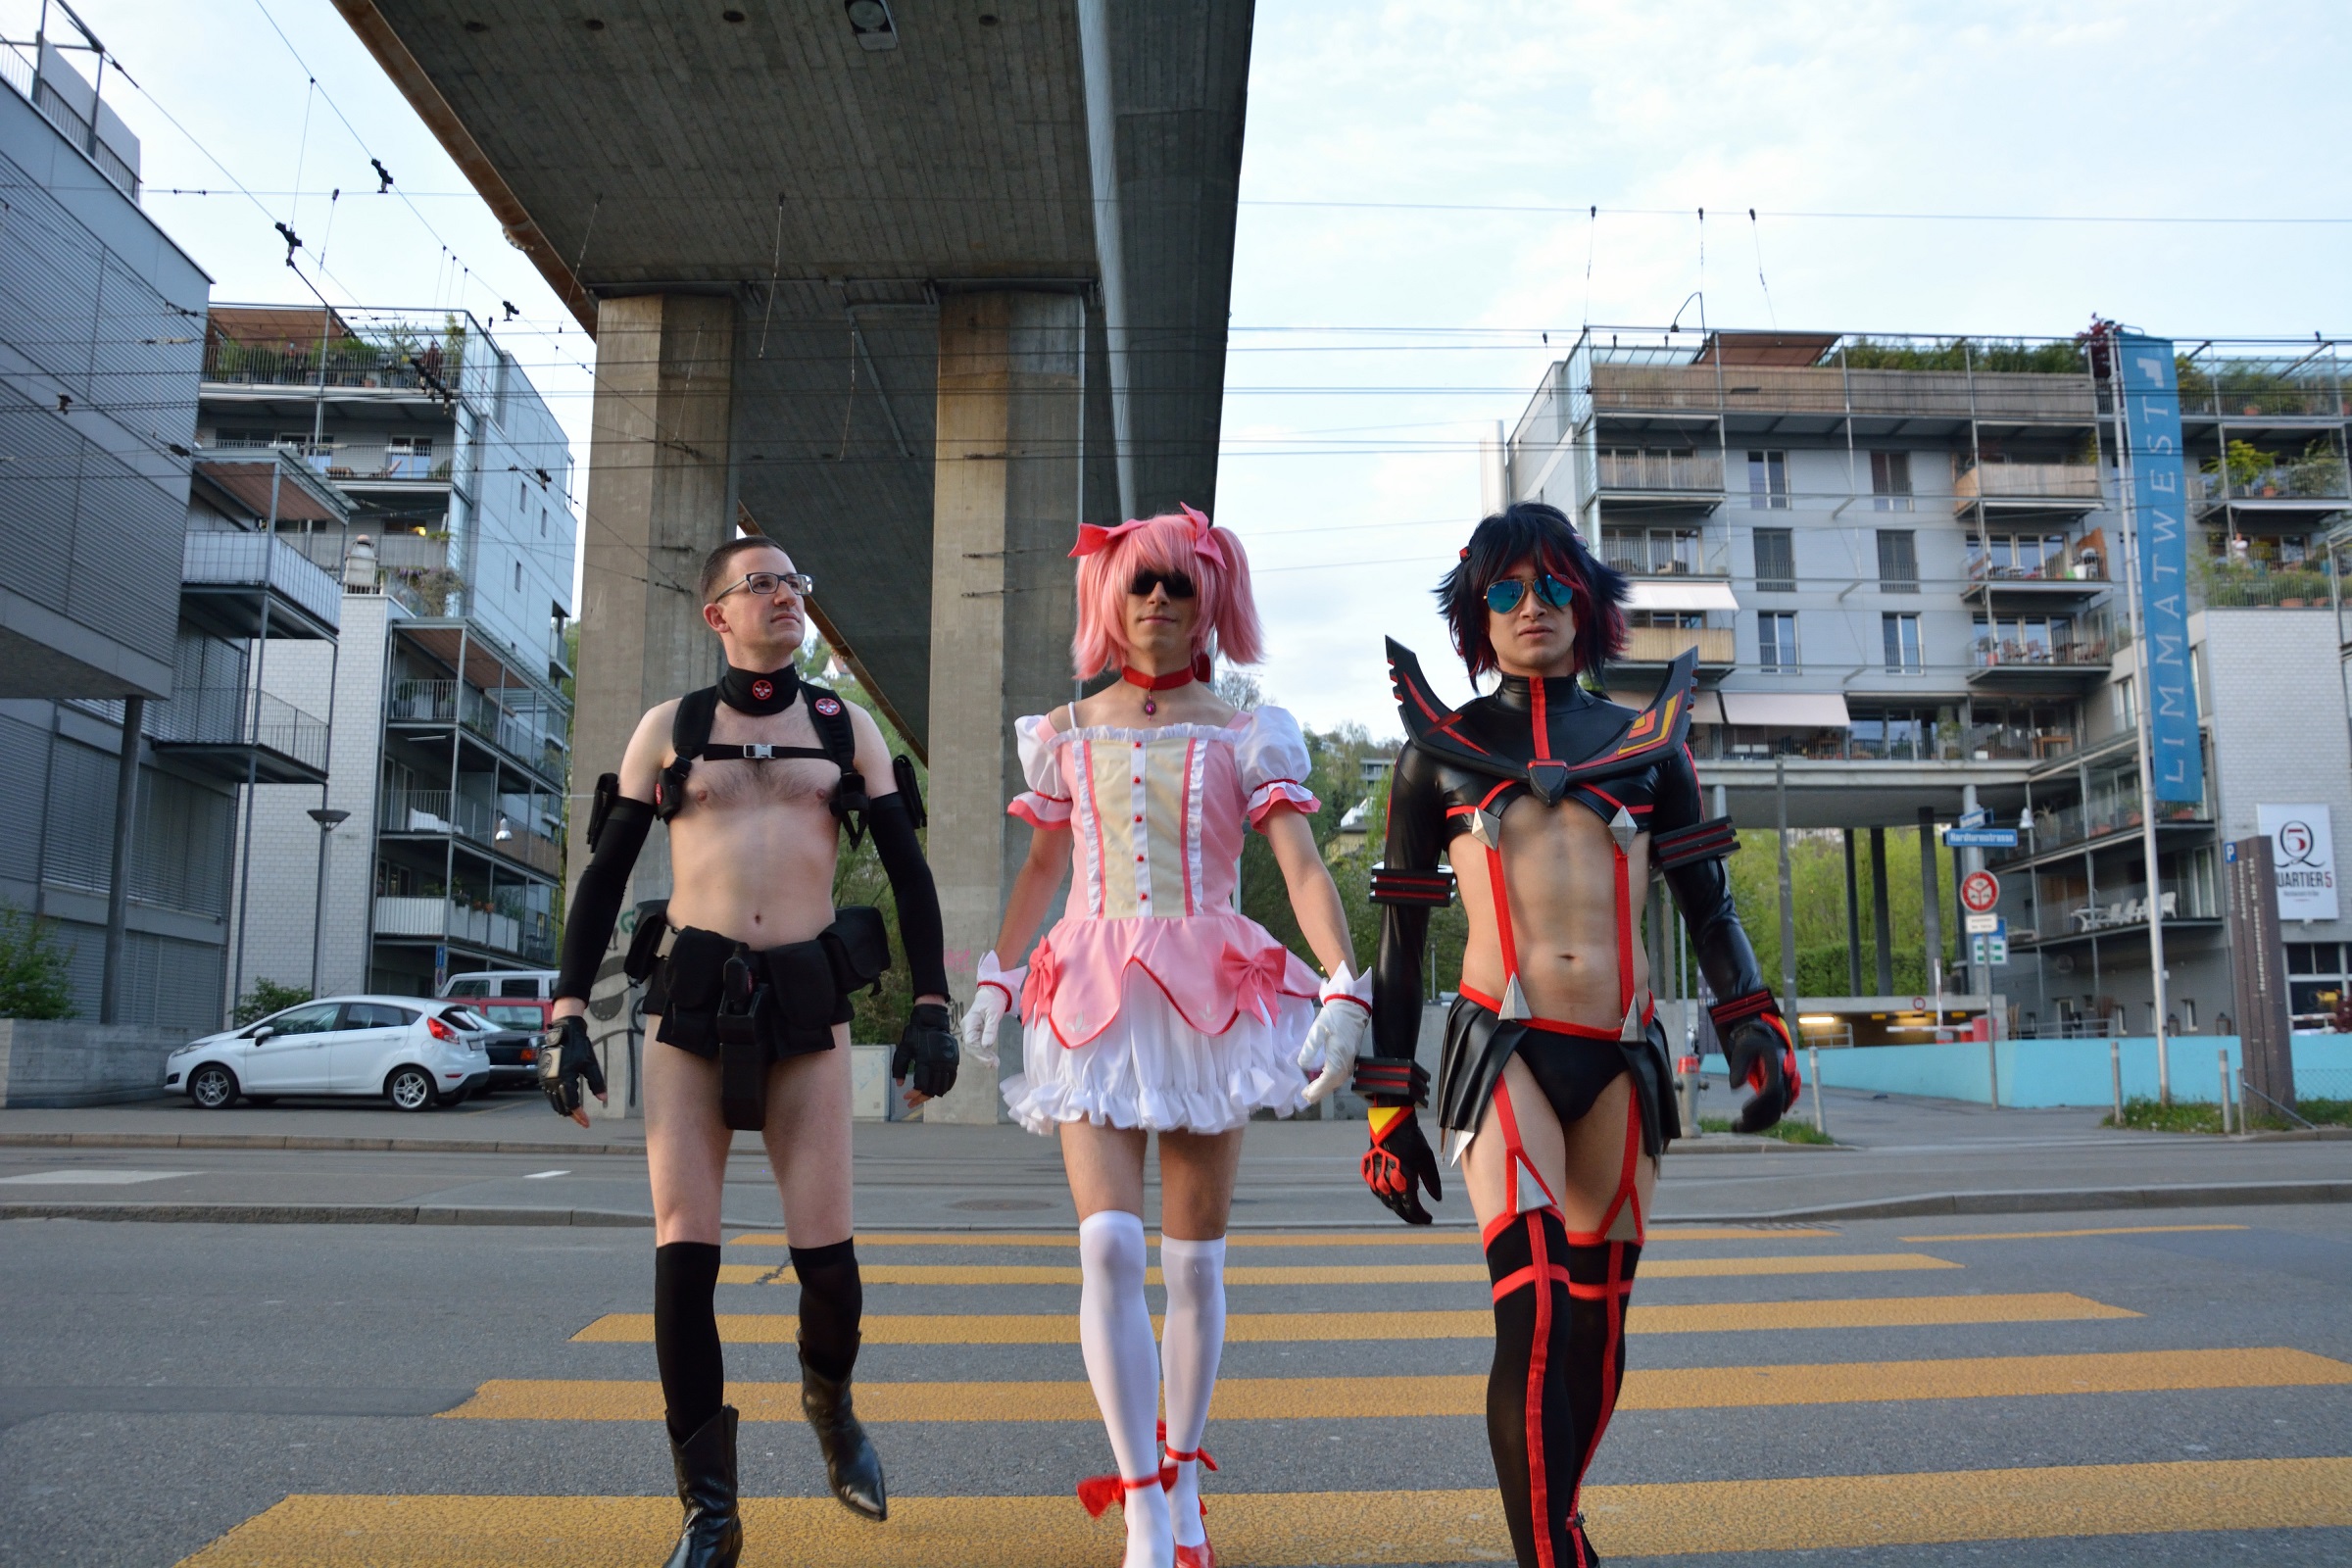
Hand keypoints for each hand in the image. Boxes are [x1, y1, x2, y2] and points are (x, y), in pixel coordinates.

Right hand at [538, 1015, 605, 1127]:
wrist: (563, 1032)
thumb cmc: (579, 1047)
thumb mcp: (590, 1065)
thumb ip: (596, 1083)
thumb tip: (603, 1099)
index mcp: (564, 1080)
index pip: (571, 1104)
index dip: (579, 1115)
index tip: (587, 1123)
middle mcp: (552, 1082)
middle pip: (561, 1106)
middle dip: (572, 1115)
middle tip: (583, 1121)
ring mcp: (545, 1079)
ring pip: (553, 1101)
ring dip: (563, 1109)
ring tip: (574, 1114)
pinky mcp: (543, 1075)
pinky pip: (549, 1094)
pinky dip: (557, 1101)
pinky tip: (564, 1102)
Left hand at [894, 1001, 959, 1103]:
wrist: (932, 1021)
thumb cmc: (915, 1035)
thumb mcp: (903, 1049)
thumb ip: (899, 1068)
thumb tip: (899, 1085)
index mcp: (925, 1062)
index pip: (921, 1085)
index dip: (913, 1094)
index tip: (906, 1097)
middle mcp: (938, 1065)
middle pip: (932, 1089)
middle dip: (921, 1098)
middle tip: (912, 1102)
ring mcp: (948, 1064)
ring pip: (942, 1087)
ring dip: (932, 1095)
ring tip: (923, 1097)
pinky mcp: (954, 1062)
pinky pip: (951, 1080)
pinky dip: (944, 1088)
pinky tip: (937, 1090)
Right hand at [961, 951, 1024, 1070]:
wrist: (993, 992)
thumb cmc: (993, 1001)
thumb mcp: (994, 1014)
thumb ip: (991, 1029)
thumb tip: (987, 1046)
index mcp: (969, 1023)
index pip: (971, 1043)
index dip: (980, 1053)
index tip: (991, 1061)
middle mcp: (967, 1028)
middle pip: (971, 1047)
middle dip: (982, 1057)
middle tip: (995, 1064)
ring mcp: (970, 1030)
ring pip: (974, 1048)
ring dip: (984, 1056)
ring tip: (995, 1063)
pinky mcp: (975, 1032)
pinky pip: (977, 1045)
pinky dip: (985, 1052)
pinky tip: (992, 1058)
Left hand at [1297, 964, 1371, 1103]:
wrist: (1351, 1008)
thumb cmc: (1334, 1017)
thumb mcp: (1318, 1030)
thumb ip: (1310, 1048)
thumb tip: (1302, 1065)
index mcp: (1338, 1057)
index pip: (1328, 1079)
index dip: (1317, 1089)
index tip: (1306, 1095)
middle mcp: (1346, 1062)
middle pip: (1333, 1083)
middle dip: (1319, 1092)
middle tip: (1305, 1096)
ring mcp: (1349, 1061)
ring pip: (1337, 1081)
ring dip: (1325, 1088)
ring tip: (1311, 1091)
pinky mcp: (1350, 1058)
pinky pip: (1340, 1075)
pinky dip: (1331, 1081)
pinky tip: (1323, 1081)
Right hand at [1361, 1105, 1441, 1224]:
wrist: (1390, 1123)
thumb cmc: (1412, 1140)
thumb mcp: (1427, 1159)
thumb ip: (1432, 1181)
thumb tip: (1437, 1199)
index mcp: (1403, 1181)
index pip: (1412, 1208)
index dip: (1420, 1217)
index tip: (1429, 1219)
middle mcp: (1387, 1183)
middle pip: (1398, 1209)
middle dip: (1410, 1217)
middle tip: (1420, 1219)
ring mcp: (1375, 1178)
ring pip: (1387, 1202)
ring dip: (1398, 1208)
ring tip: (1409, 1209)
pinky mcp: (1369, 1172)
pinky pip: (1377, 1192)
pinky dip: (1387, 1198)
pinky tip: (1394, 1197)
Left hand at [1725, 1015, 1801, 1132]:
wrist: (1765, 1041)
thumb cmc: (1751, 1044)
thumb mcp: (1741, 1049)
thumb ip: (1738, 1066)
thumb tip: (1735, 1087)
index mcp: (1777, 1065)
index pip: (1772, 1089)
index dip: (1759, 1103)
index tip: (1743, 1112)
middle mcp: (1785, 1078)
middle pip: (1775, 1105)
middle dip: (1756, 1119)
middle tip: (1734, 1127)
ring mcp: (1784, 1088)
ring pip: (1776, 1112)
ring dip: (1758, 1124)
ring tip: (1736, 1128)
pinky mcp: (1780, 1095)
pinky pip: (1775, 1112)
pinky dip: (1762, 1121)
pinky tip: (1745, 1126)